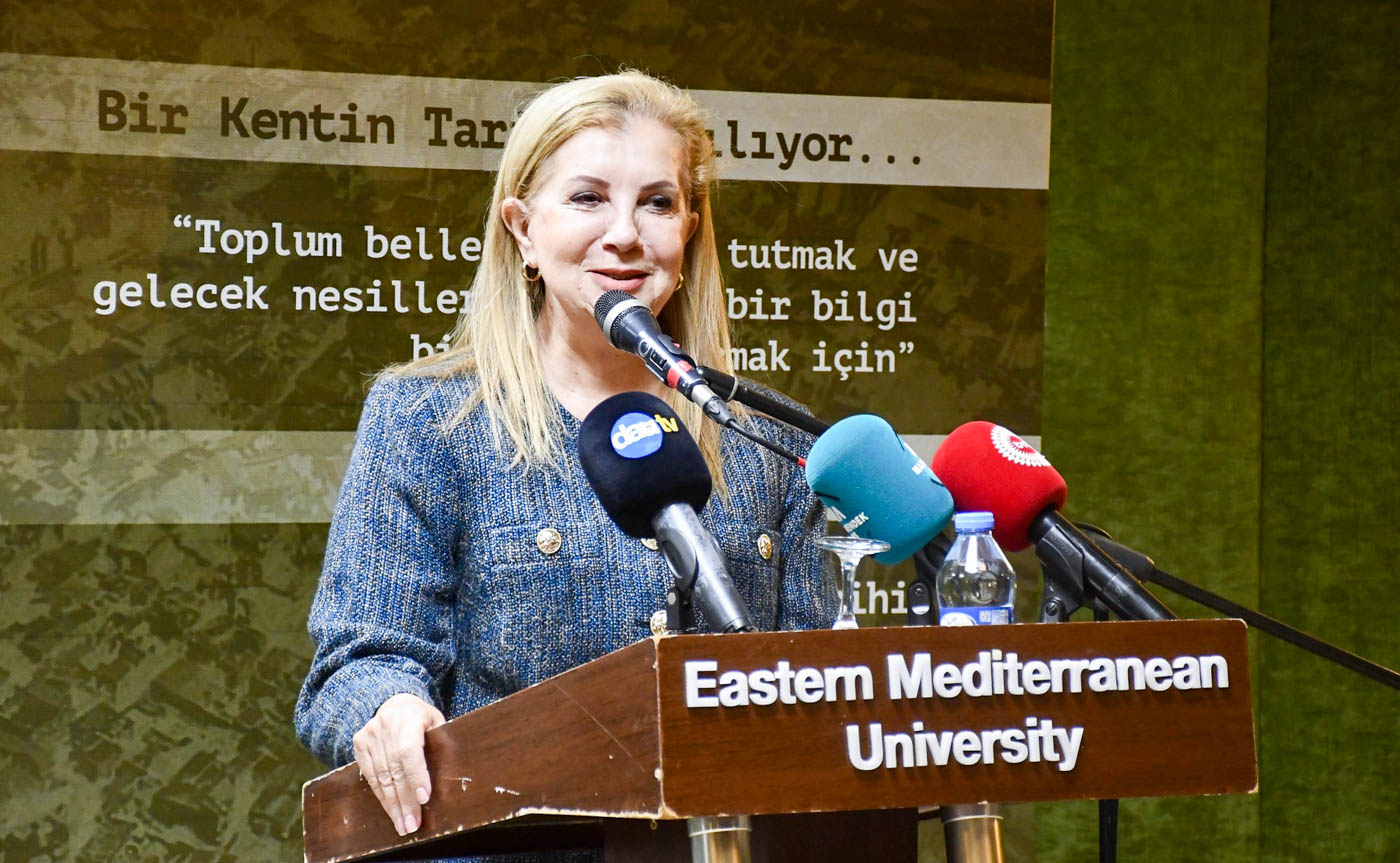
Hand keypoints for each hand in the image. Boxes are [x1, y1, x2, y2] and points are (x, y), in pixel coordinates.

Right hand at [352, 693, 445, 835]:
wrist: (396, 704)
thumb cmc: (423, 719)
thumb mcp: (437, 724)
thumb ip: (441, 746)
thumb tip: (447, 780)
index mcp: (409, 718)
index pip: (410, 751)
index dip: (417, 776)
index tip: (424, 799)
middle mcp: (386, 725)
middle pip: (395, 769)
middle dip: (405, 801)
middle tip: (412, 824)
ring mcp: (370, 734)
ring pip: (381, 777)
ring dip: (393, 805)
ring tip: (403, 825)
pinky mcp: (360, 744)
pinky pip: (370, 776)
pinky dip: (382, 796)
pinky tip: (391, 811)